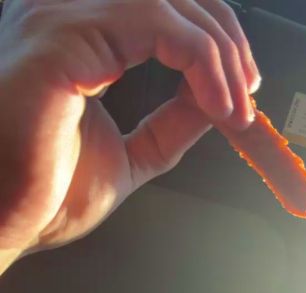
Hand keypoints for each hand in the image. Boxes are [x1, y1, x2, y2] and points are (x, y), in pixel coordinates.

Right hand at [0, 0, 259, 270]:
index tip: (241, 89)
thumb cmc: (46, 194)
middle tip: (247, 96)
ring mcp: (61, 14)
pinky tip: (217, 104)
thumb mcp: (131, 154)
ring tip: (235, 106)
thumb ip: (170, 123)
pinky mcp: (64, 33)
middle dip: (227, 42)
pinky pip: (159, 25)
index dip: (214, 39)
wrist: (8, 222)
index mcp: (78, 34)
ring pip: (171, 4)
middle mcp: (67, 11)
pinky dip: (203, 62)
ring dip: (220, 54)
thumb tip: (213, 101)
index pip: (162, 6)